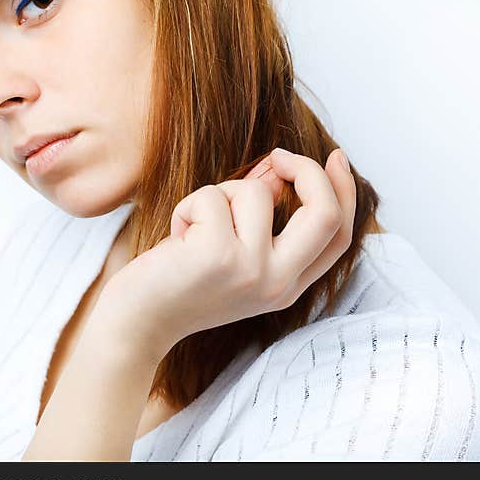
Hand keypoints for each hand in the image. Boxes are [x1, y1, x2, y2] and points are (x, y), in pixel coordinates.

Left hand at [94, 147, 356, 362]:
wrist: (135, 324)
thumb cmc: (180, 282)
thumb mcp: (234, 257)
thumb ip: (262, 220)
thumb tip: (275, 170)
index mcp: (288, 286)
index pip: (339, 236)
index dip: (344, 191)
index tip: (334, 157)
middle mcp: (277, 283)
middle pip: (324, 213)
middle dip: (306, 169)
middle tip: (276, 155)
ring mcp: (251, 271)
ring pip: (256, 191)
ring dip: (220, 193)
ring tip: (195, 225)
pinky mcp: (217, 256)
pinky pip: (213, 196)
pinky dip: (189, 205)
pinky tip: (176, 237)